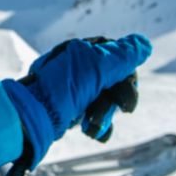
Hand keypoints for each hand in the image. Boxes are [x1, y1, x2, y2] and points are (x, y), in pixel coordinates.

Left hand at [2, 34, 150, 164]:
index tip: (127, 91)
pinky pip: (94, 115)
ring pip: (106, 101)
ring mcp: (74, 89)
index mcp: (83, 51)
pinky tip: (92, 131)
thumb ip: (124, 55)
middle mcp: (79, 68)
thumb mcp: (97, 66)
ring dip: (104, 114)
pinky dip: (97, 125)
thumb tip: (144, 43)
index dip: (127, 76)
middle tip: (121, 109)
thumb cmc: (63, 88)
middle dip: (116, 99)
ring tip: (92, 124)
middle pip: (115, 82)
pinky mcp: (70, 109)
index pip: (118, 58)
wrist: (30, 116)